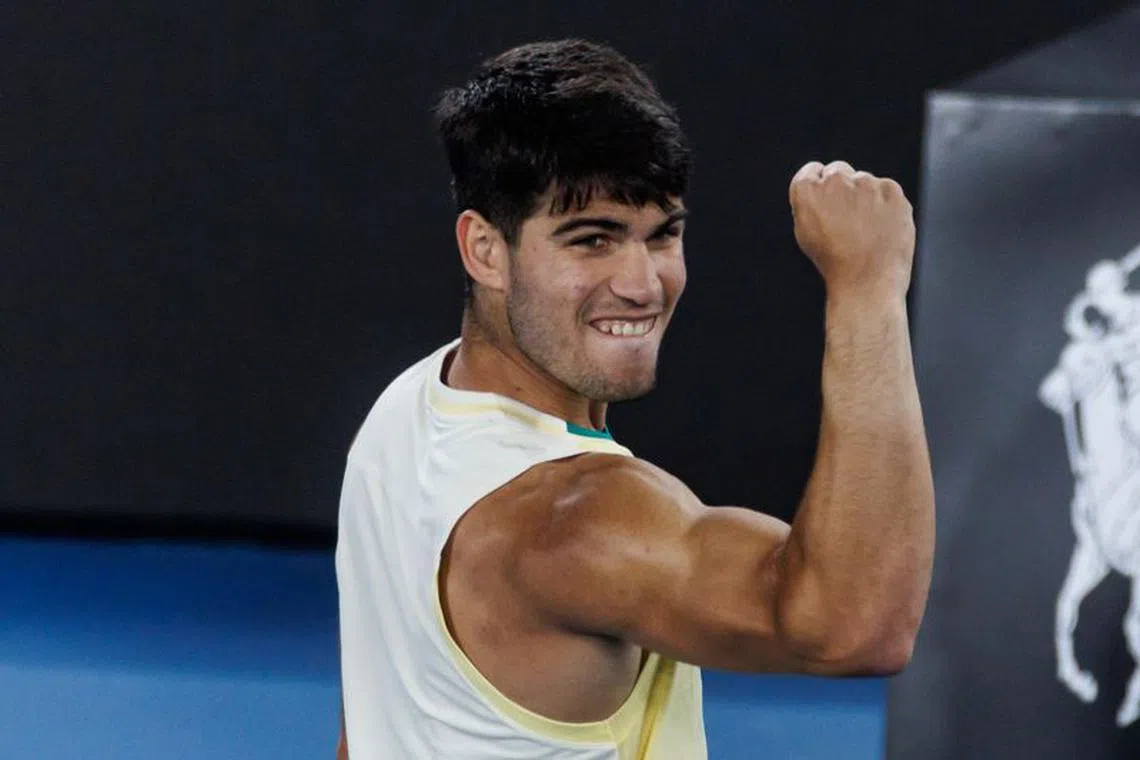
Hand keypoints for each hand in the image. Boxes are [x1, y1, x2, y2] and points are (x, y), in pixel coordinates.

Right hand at [789, 160, 914, 297]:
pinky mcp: (891, 190)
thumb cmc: (833, 262)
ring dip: (864, 197)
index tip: (825, 203)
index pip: (811, 171)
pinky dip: (885, 204)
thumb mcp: (806, 232)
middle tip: (846, 219)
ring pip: (864, 181)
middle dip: (841, 188)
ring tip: (865, 230)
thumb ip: (810, 203)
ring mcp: (866, 183)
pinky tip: (881, 227)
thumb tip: (823, 188)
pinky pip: (886, 190)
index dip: (818, 187)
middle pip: (838, 170)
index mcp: (807, 190)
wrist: (866, 280)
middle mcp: (835, 180)